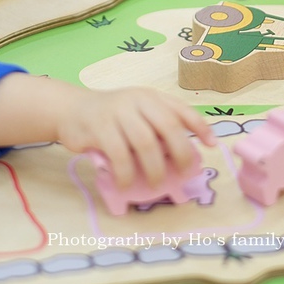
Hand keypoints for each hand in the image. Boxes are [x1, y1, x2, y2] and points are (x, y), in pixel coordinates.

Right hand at [56, 87, 215, 187]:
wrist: (72, 109)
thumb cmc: (111, 116)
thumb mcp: (137, 111)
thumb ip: (158, 125)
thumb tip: (187, 153)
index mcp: (150, 97)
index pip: (180, 109)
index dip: (199, 126)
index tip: (211, 145)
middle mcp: (137, 100)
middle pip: (168, 126)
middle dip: (180, 152)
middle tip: (183, 174)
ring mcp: (117, 112)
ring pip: (145, 142)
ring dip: (154, 168)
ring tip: (156, 185)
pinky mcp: (99, 128)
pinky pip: (119, 154)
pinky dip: (127, 173)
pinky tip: (127, 184)